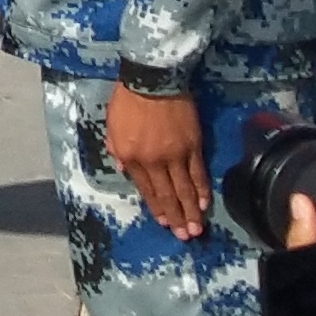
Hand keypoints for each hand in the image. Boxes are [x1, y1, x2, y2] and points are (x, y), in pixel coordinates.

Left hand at [104, 82, 209, 237]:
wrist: (152, 78)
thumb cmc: (128, 99)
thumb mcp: (111, 125)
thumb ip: (117, 149)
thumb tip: (124, 169)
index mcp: (131, 157)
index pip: (146, 189)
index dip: (156, 208)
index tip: (165, 223)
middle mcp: (153, 161)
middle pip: (166, 194)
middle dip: (176, 217)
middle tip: (185, 236)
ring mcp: (175, 154)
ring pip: (184, 189)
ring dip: (190, 211)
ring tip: (196, 228)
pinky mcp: (193, 145)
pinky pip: (197, 173)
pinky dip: (201, 190)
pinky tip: (204, 203)